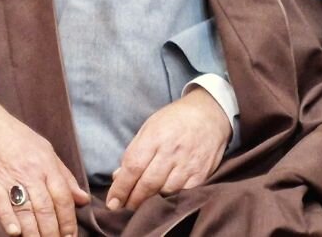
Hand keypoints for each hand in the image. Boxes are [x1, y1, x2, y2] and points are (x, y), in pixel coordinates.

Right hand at [0, 93, 89, 236]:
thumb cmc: (17, 138)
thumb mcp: (46, 151)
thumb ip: (65, 176)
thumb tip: (83, 199)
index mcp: (46, 165)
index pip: (63, 197)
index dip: (68, 220)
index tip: (70, 236)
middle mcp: (30, 173)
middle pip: (46, 208)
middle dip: (53, 232)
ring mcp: (10, 178)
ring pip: (26, 210)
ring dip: (35, 232)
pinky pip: (0, 203)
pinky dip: (8, 219)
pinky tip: (15, 233)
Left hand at [105, 86, 231, 211]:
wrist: (209, 114)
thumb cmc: (174, 120)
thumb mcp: (149, 127)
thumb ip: (134, 152)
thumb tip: (118, 177)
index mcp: (154, 137)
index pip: (133, 167)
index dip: (121, 188)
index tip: (112, 203)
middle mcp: (171, 151)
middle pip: (147, 184)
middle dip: (133, 200)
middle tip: (124, 208)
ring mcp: (187, 164)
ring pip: (165, 192)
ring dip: (150, 203)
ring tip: (141, 206)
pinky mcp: (201, 174)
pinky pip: (182, 194)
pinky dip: (170, 200)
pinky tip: (163, 201)